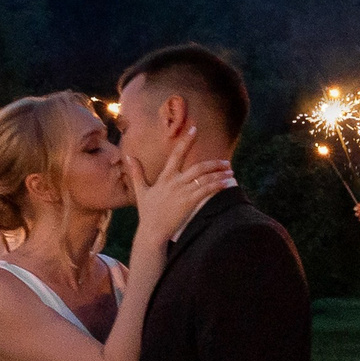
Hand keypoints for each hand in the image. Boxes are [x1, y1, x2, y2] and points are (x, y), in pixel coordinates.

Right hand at [131, 125, 231, 245]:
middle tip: (226, 161)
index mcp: (165, 177)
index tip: (194, 129)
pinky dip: (218, 185)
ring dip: (219, 173)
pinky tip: (227, 182)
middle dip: (214, 163)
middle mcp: (175, 182)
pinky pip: (207, 191)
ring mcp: (183, 192)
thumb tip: (128, 156)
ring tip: (230, 171)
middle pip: (198, 167)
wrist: (152, 231)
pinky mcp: (189, 202)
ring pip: (205, 178)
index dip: (186, 140)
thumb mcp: (140, 190)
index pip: (176, 154)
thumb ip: (137, 172)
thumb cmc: (147, 212)